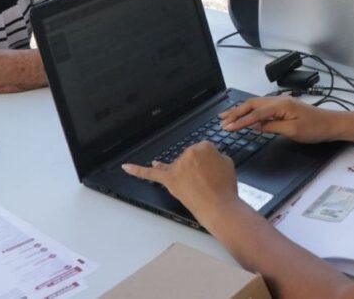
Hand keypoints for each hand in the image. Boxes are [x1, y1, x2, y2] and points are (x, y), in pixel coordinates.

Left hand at [122, 142, 242, 224]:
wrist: (220, 207)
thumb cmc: (225, 187)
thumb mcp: (227, 162)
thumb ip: (214, 155)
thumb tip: (205, 158)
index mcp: (203, 146)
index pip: (203, 150)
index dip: (208, 162)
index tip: (212, 171)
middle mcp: (188, 153)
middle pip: (189, 157)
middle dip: (197, 168)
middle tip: (208, 182)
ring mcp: (177, 167)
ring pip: (178, 166)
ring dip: (185, 174)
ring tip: (197, 187)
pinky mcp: (169, 180)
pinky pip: (150, 174)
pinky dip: (137, 171)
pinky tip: (126, 167)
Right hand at [219, 96, 336, 143]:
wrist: (331, 124)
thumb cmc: (315, 129)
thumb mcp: (292, 132)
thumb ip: (272, 127)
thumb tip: (256, 126)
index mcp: (280, 105)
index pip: (255, 113)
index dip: (240, 121)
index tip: (227, 127)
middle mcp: (278, 100)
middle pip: (252, 104)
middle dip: (235, 112)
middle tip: (221, 121)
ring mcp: (281, 102)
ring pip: (256, 104)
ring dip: (241, 111)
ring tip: (227, 116)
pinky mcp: (283, 106)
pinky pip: (262, 107)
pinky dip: (251, 111)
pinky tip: (245, 116)